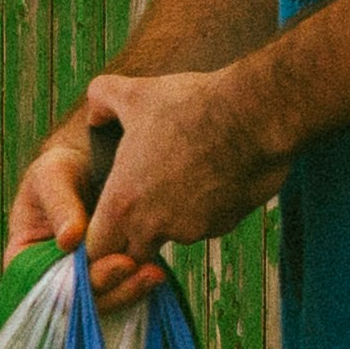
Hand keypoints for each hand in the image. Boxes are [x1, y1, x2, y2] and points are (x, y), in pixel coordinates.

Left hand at [58, 67, 289, 309]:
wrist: (254, 117)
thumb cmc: (192, 107)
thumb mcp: (134, 95)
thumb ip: (102, 102)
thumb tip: (95, 115)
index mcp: (123, 203)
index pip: (97, 248)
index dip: (100, 238)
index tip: (108, 219)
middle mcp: (155, 226)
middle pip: (134, 254)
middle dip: (134, 238)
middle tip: (143, 201)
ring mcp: (193, 229)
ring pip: (174, 238)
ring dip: (174, 219)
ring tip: (181, 176)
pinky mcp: (225, 224)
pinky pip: (208, 226)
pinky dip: (206, 210)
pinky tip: (211, 177)